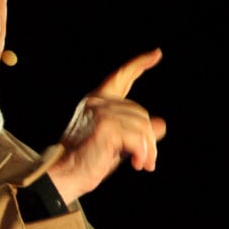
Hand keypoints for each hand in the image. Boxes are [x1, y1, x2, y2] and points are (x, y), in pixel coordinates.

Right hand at [46, 48, 166, 202]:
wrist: (66, 174)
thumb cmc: (88, 161)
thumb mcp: (117, 142)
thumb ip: (136, 130)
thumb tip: (162, 124)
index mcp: (97, 100)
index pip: (121, 77)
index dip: (139, 64)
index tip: (156, 54)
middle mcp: (98, 101)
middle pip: (141, 113)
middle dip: (148, 139)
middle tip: (147, 162)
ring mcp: (101, 111)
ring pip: (143, 126)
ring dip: (147, 150)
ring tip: (142, 165)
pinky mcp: (106, 126)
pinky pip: (139, 138)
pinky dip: (143, 153)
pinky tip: (137, 164)